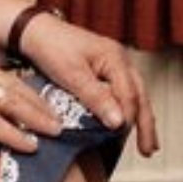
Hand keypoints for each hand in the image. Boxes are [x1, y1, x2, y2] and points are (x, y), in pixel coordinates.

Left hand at [16, 12, 159, 156]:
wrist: (34, 31)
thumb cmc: (51, 47)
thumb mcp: (72, 74)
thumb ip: (97, 98)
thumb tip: (119, 122)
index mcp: (115, 58)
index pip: (129, 94)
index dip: (127, 118)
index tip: (119, 140)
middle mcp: (119, 61)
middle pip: (140, 95)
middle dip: (146, 124)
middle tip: (148, 150)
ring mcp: (114, 66)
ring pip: (135, 95)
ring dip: (141, 120)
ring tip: (146, 145)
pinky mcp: (104, 72)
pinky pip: (122, 94)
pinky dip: (128, 112)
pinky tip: (127, 126)